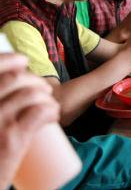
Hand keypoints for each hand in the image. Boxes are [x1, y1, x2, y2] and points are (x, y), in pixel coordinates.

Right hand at [0, 54, 59, 188]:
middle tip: (44, 90)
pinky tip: (54, 114)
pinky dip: (50, 109)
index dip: (8, 60)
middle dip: (33, 79)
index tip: (22, 61)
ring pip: (29, 94)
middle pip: (13, 79)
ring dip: (45, 95)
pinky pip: (38, 112)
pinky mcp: (12, 139)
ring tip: (50, 104)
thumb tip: (10, 84)